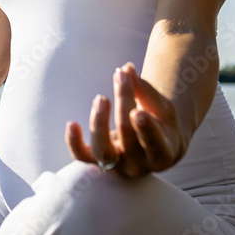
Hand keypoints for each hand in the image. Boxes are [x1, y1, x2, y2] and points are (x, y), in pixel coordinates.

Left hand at [65, 61, 184, 177]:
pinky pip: (82, 155)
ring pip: (102, 151)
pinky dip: (74, 142)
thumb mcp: (162, 108)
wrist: (153, 146)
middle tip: (121, 77)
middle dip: (124, 102)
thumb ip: (145, 91)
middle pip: (127, 136)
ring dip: (99, 122)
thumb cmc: (160, 123)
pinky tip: (72, 124)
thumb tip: (127, 69)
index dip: (145, 129)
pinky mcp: (98, 161)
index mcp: (162, 154)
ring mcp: (117, 166)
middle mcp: (139, 166)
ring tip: (102, 98)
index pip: (153, 143)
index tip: (137, 111)